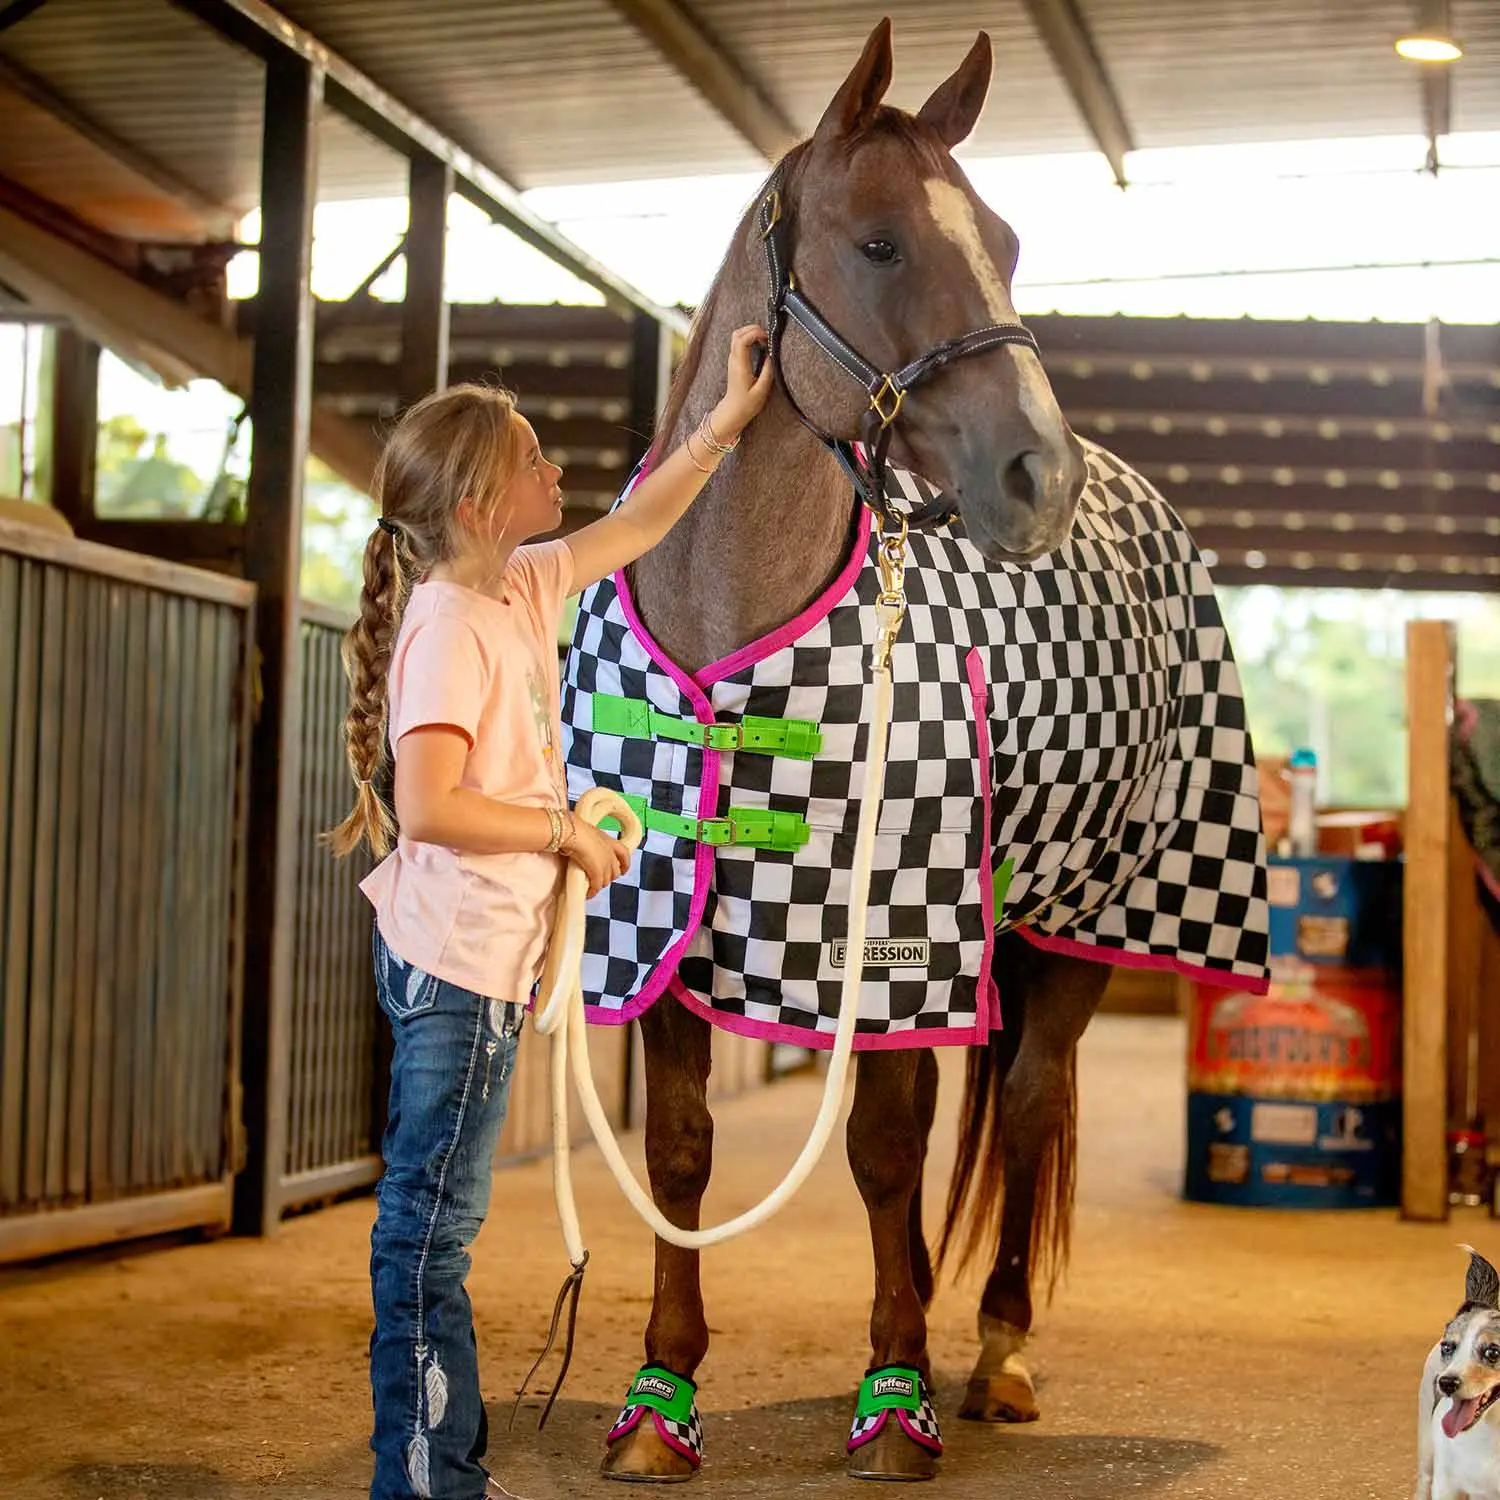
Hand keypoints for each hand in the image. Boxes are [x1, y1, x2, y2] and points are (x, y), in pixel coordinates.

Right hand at [563, 819, 631, 898]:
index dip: (625, 864)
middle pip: (615, 872)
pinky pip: (597, 886)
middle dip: (609, 877)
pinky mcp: (597, 873)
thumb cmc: (575, 829)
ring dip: (599, 885)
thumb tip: (582, 844)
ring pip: (606, 881)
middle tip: (599, 880)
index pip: (624, 854)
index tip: (623, 870)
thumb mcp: (588, 833)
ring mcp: (605, 864)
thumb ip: (591, 841)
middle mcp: (610, 854)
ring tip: (591, 887)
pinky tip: (589, 894)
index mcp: (610, 842)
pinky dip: (593, 891)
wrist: (572, 833)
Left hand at [710, 324, 774, 441]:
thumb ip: (767, 372)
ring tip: (764, 340)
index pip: (742, 340)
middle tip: (767, 337)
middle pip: (738, 333)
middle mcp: (734, 360)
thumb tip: (772, 356)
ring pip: (737, 336)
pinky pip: (739, 343)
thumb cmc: (746, 404)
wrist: (733, 411)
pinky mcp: (734, 361)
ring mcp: (732, 360)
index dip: (755, 333)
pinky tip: (759, 346)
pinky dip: (749, 339)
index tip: (767, 338)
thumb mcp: (761, 391)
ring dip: (750, 333)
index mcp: (740, 366)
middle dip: (753, 329)